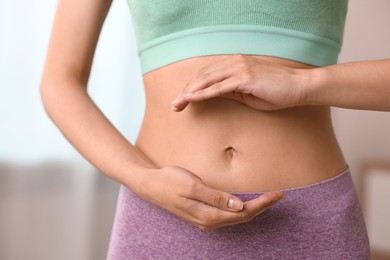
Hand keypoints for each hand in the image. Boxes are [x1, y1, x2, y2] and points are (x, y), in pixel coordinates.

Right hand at [138, 165, 283, 230]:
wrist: (151, 185)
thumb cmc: (170, 181)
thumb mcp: (192, 185)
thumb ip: (216, 197)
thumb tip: (239, 206)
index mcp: (208, 215)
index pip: (243, 213)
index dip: (262, 205)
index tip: (277, 194)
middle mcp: (209, 222)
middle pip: (242, 217)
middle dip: (262, 207)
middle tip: (278, 195)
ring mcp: (205, 220)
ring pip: (236, 218)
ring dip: (253, 209)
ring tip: (268, 199)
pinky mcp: (203, 215)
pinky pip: (227, 215)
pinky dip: (241, 209)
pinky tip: (246, 202)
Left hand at [171, 54, 310, 110]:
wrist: (299, 86)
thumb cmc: (277, 91)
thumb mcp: (248, 93)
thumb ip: (231, 91)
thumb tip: (214, 95)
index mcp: (235, 64)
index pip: (207, 74)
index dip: (192, 86)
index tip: (182, 100)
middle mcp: (234, 63)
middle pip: (202, 75)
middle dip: (185, 90)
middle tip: (174, 105)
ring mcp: (240, 69)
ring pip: (207, 80)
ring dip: (190, 93)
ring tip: (178, 104)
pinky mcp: (245, 78)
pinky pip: (219, 87)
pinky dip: (203, 93)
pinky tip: (191, 99)